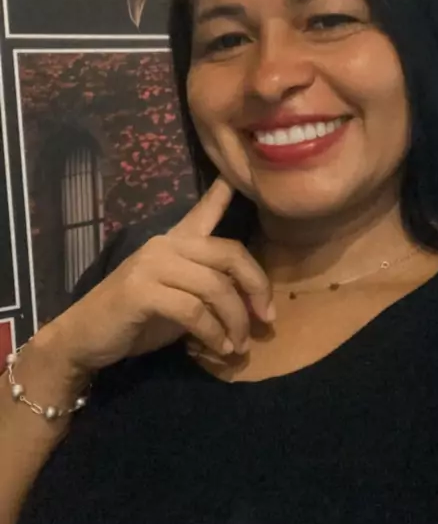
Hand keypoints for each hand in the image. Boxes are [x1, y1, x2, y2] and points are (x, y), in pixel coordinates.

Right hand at [48, 177, 273, 372]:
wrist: (85, 337)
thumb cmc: (136, 318)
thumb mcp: (178, 298)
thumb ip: (208, 288)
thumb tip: (253, 302)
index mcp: (175, 241)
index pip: (205, 211)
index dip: (223, 193)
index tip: (238, 176)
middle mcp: (166, 244)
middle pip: (229, 253)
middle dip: (257, 286)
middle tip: (267, 319)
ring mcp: (152, 265)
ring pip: (215, 286)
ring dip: (235, 321)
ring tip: (238, 345)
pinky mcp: (142, 291)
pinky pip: (193, 310)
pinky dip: (212, 333)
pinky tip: (218, 347)